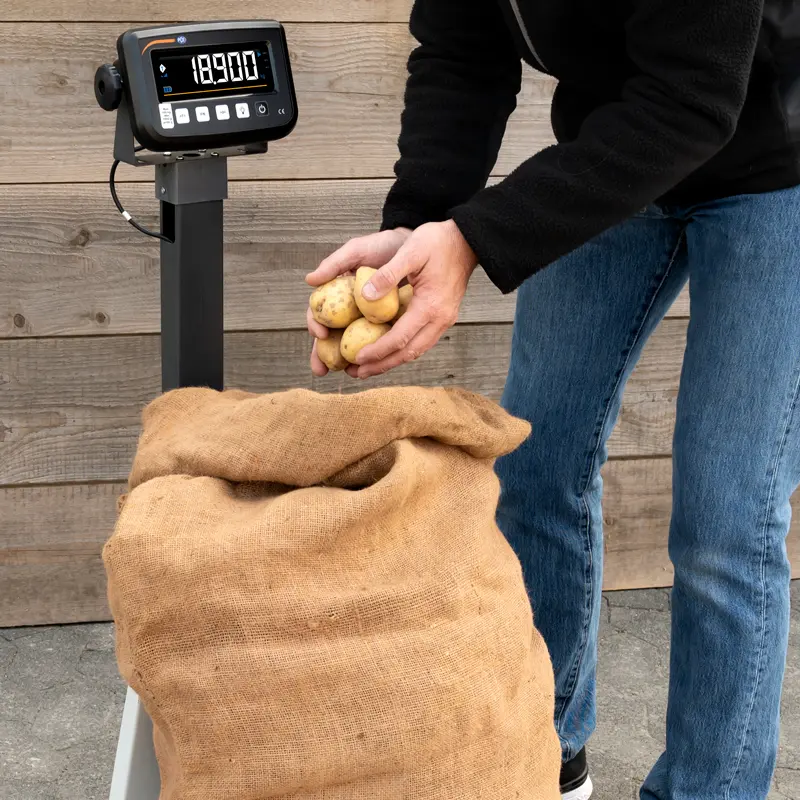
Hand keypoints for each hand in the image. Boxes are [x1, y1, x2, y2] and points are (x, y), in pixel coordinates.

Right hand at [306, 227, 412, 375]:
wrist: (413, 245)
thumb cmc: (381, 247)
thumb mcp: (357, 251)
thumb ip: (334, 263)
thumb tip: (310, 280)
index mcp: (336, 294)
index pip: (318, 313)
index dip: (315, 324)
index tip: (319, 333)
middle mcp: (349, 310)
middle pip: (331, 336)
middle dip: (323, 356)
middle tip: (320, 371)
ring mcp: (367, 319)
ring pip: (354, 345)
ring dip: (349, 362)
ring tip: (350, 373)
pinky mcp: (389, 324)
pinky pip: (380, 342)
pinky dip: (376, 355)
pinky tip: (374, 367)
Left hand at [307, 221, 477, 377]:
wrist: (466, 240)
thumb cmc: (437, 242)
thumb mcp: (411, 250)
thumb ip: (388, 274)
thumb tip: (366, 297)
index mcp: (430, 306)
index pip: (400, 338)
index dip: (377, 350)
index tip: (357, 357)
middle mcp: (439, 320)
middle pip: (408, 353)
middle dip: (381, 365)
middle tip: (357, 372)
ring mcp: (443, 320)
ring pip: (416, 351)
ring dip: (391, 361)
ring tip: (367, 368)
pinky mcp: (442, 317)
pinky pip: (420, 341)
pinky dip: (402, 350)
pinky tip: (386, 351)